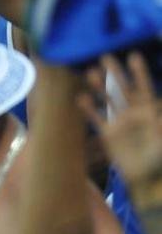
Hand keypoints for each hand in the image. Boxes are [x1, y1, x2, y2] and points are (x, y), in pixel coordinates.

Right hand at [80, 53, 161, 194]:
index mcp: (149, 111)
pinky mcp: (108, 133)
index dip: (139, 73)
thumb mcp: (161, 139)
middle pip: (123, 88)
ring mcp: (119, 121)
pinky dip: (88, 108)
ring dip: (99, 86)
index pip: (144, 88)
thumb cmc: (158, 158)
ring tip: (90, 72)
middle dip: (115, 72)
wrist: (145, 177)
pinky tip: (80, 98)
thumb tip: (160, 113)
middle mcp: (133, 112)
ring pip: (108, 99)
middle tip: (106, 56)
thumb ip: (160, 125)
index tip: (133, 56)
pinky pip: (96, 117)